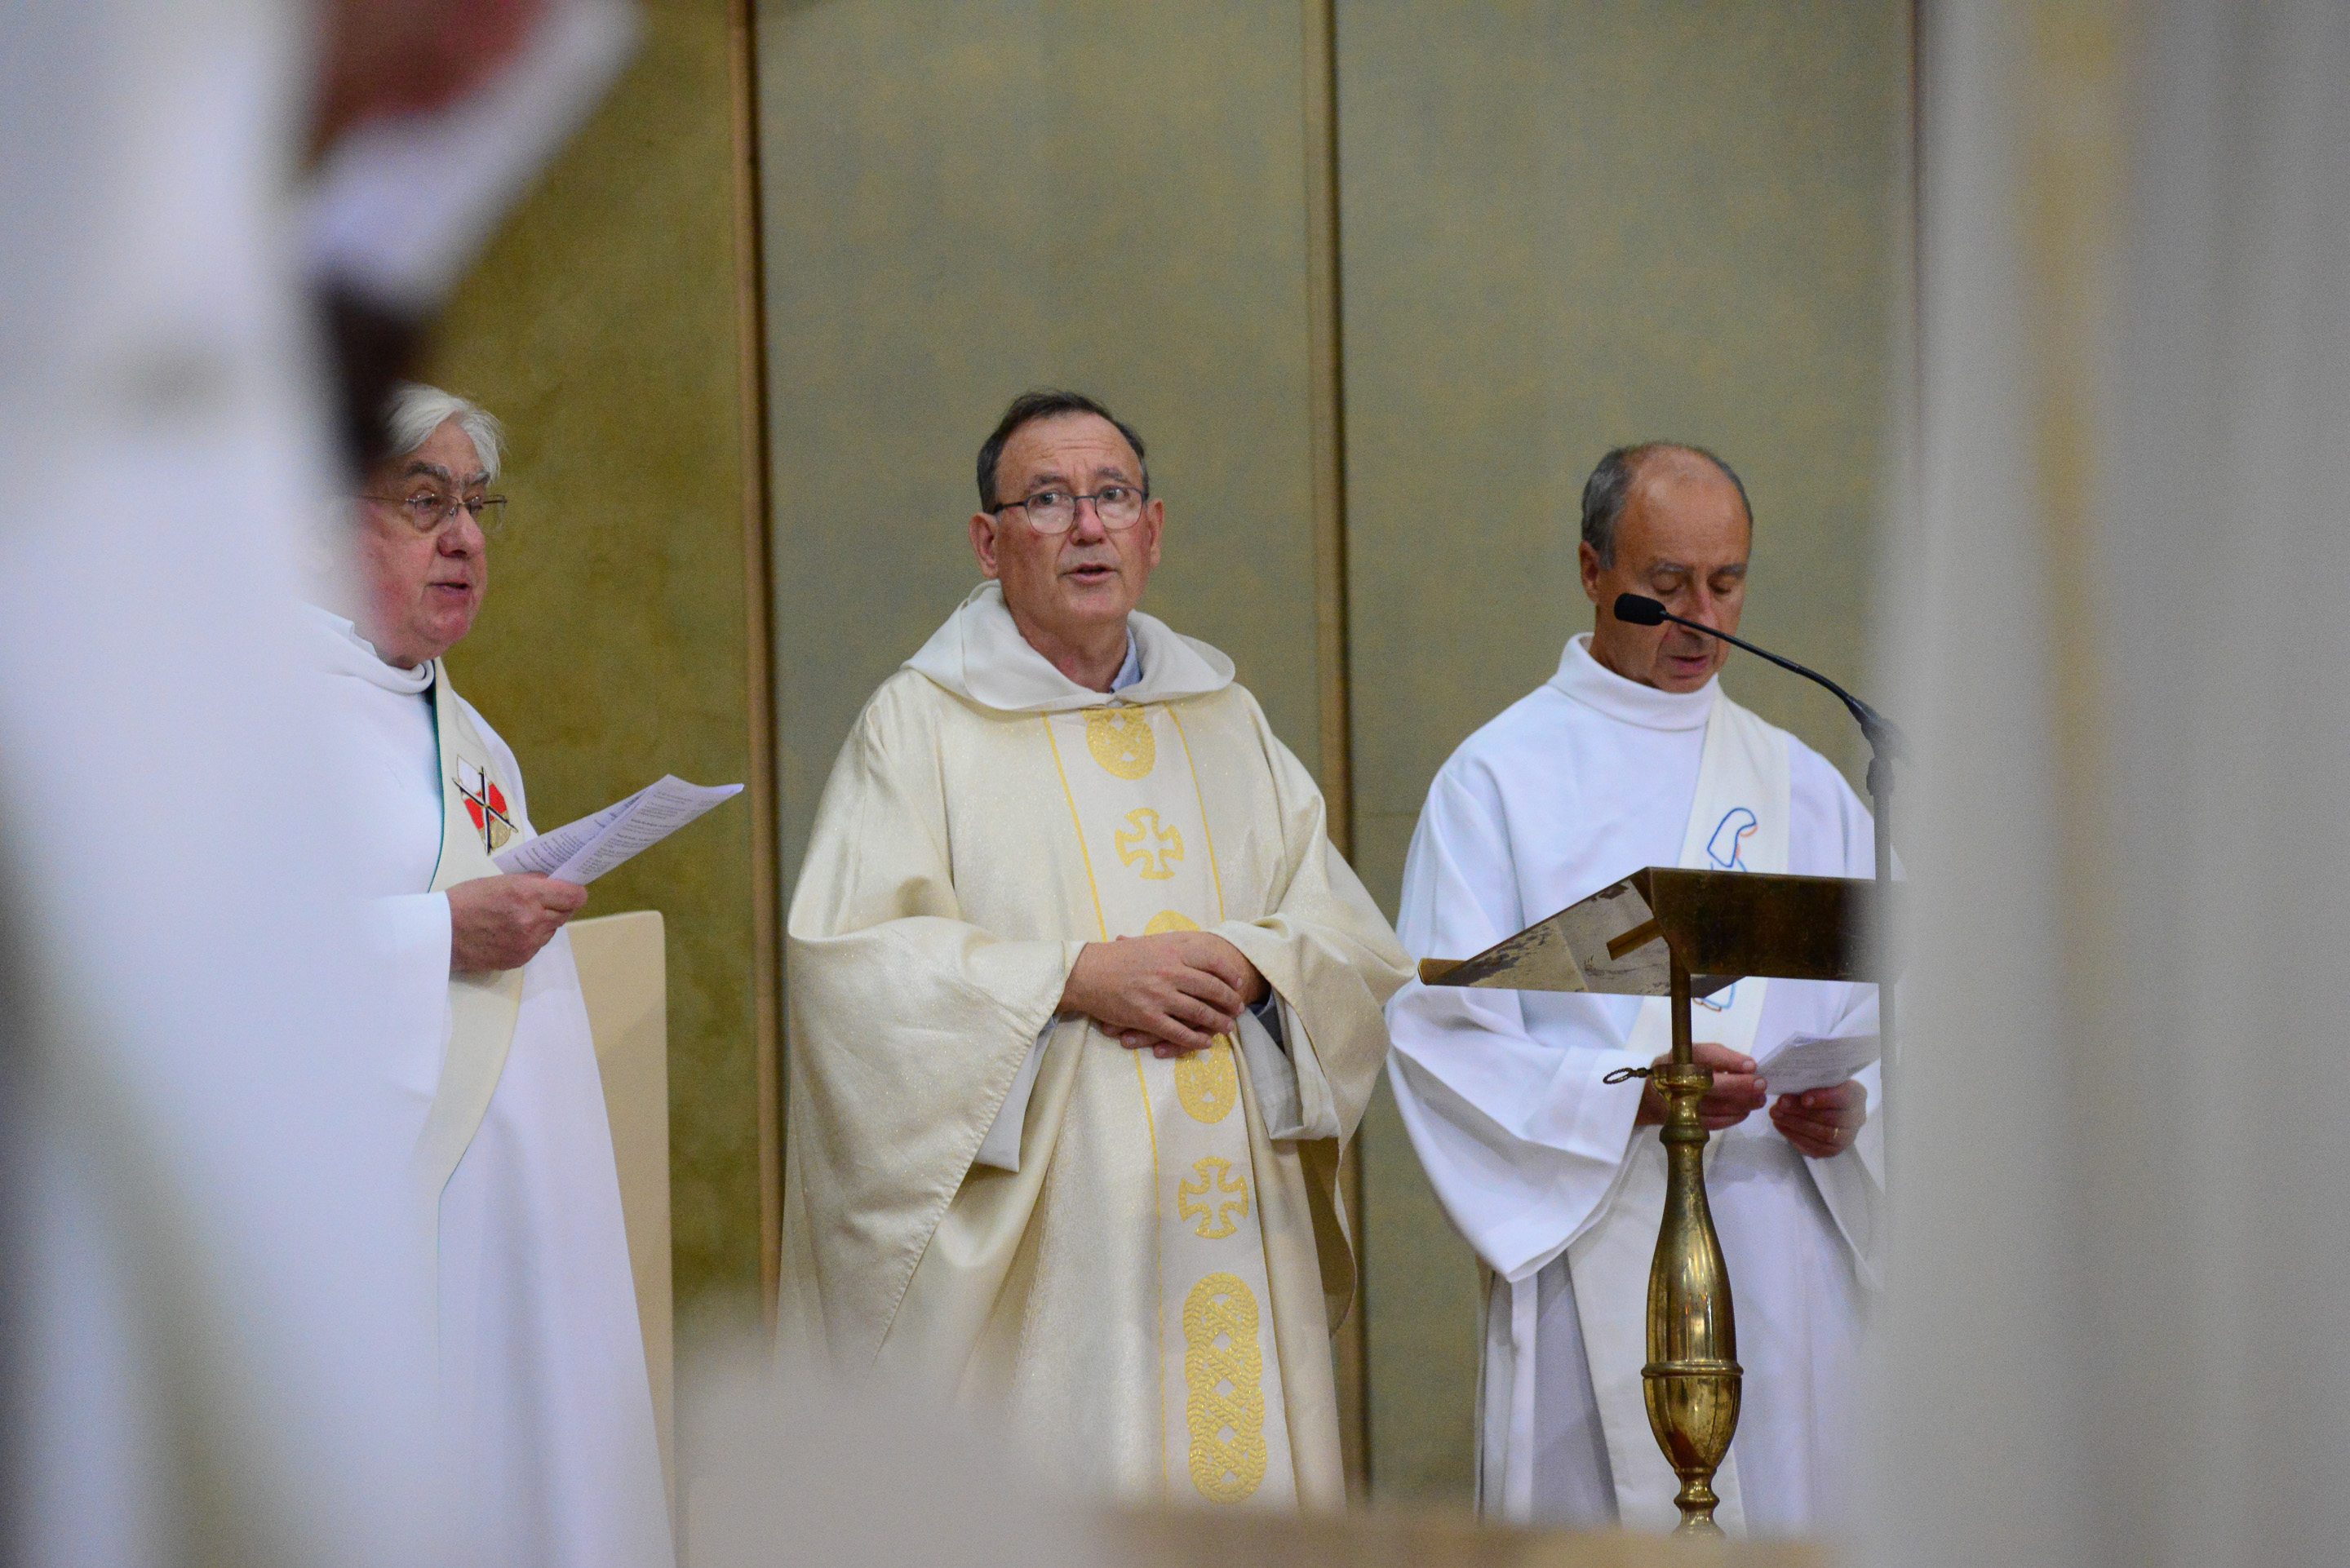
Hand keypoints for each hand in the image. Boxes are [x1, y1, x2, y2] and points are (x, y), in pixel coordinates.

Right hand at [446, 873, 587, 973]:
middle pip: (566, 913)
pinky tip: (510, 933)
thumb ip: (530, 882)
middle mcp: (533, 920)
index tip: (571, 890)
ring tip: (520, 918)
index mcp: (528, 895)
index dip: (575, 893)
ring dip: (543, 924)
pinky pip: (537, 946)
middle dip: (558, 907)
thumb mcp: (500, 881)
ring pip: (551, 931)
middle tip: (543, 903)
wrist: (441, 933)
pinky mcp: (521, 959)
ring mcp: (528, 943)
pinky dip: (530, 939)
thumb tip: (553, 882)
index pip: (573, 896)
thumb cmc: (466, 900)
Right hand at [1060, 931, 1266, 1055]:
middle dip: (1230, 1001)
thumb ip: (1176, 945)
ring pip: (1200, 1012)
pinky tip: (1204, 1043)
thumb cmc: (1117, 956)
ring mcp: (1160, 996)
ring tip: (1228, 1028)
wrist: (1086, 973)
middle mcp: (1171, 972)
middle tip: (1238, 1008)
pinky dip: (1195, 1040)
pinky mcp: (1148, 1017)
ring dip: (1218, 1022)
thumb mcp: (1150, 942)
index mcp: (1173, 950)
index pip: (1214, 961)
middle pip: (1212, 988)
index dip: (1230, 974)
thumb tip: (1201, 945)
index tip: (1238, 982)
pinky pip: (1179, 1032)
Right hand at [1631, 1041, 1765, 1130]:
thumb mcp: (1696, 1054)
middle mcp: (1677, 1080)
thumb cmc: (1682, 1068)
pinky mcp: (1685, 1122)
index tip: (1752, 1065)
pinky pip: (1714, 1122)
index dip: (1730, 1061)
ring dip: (1743, 1104)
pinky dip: (1733, 1118)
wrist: (1650, 1095)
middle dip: (1740, 1085)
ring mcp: (1680, 1104)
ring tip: (1759, 1099)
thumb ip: (1722, 1058)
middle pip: (1712, 1085)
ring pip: (1717, 1106)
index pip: (1706, 1056)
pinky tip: (1745, 1111)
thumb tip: (1750, 1068)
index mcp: (1680, 1057)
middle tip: (1761, 1085)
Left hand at [1770, 1079, 1867, 1158]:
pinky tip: (1780, 1125)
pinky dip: (1795, 1136)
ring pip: (1823, 1135)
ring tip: (1776, 1114)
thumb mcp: (1821, 1079)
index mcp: (1856, 1095)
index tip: (1803, 1098)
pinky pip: (1815, 1147)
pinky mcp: (1833, 1150)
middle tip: (1780, 1104)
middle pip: (1830, 1118)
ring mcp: (1846, 1137)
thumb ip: (1812, 1081)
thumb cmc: (1823, 1088)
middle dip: (1801, 1112)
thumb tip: (1790, 1084)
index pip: (1843, 1097)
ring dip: (1795, 1125)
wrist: (1832, 1108)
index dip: (1823, 1099)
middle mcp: (1857, 1118)